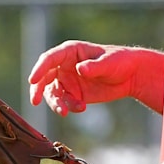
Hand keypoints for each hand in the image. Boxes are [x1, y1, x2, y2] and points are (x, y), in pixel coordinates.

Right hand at [28, 41, 163, 115]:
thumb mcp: (109, 62)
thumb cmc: (119, 61)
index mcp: (70, 52)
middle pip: (44, 77)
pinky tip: (82, 107)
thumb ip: (94, 66)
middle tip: (35, 101)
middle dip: (38, 89)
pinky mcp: (74, 94)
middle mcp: (65, 66)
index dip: (39, 69)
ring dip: (56, 103)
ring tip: (65, 111)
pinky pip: (66, 102)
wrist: (131, 76)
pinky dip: (70, 107)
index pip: (49, 59)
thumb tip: (80, 69)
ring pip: (53, 93)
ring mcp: (68, 81)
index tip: (32, 80)